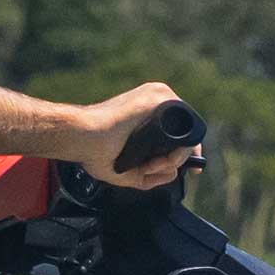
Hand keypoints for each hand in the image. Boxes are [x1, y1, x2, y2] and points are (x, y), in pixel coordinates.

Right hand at [73, 83, 197, 190]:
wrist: (81, 137)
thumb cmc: (94, 150)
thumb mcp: (128, 170)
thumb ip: (151, 176)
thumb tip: (174, 174)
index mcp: (149, 113)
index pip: (181, 131)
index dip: (187, 152)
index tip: (192, 172)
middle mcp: (157, 102)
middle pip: (186, 134)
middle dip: (176, 160)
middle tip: (151, 169)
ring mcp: (159, 98)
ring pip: (186, 135)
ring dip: (173, 158)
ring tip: (149, 166)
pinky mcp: (159, 99)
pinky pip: (183, 131)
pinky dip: (175, 152)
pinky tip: (155, 160)